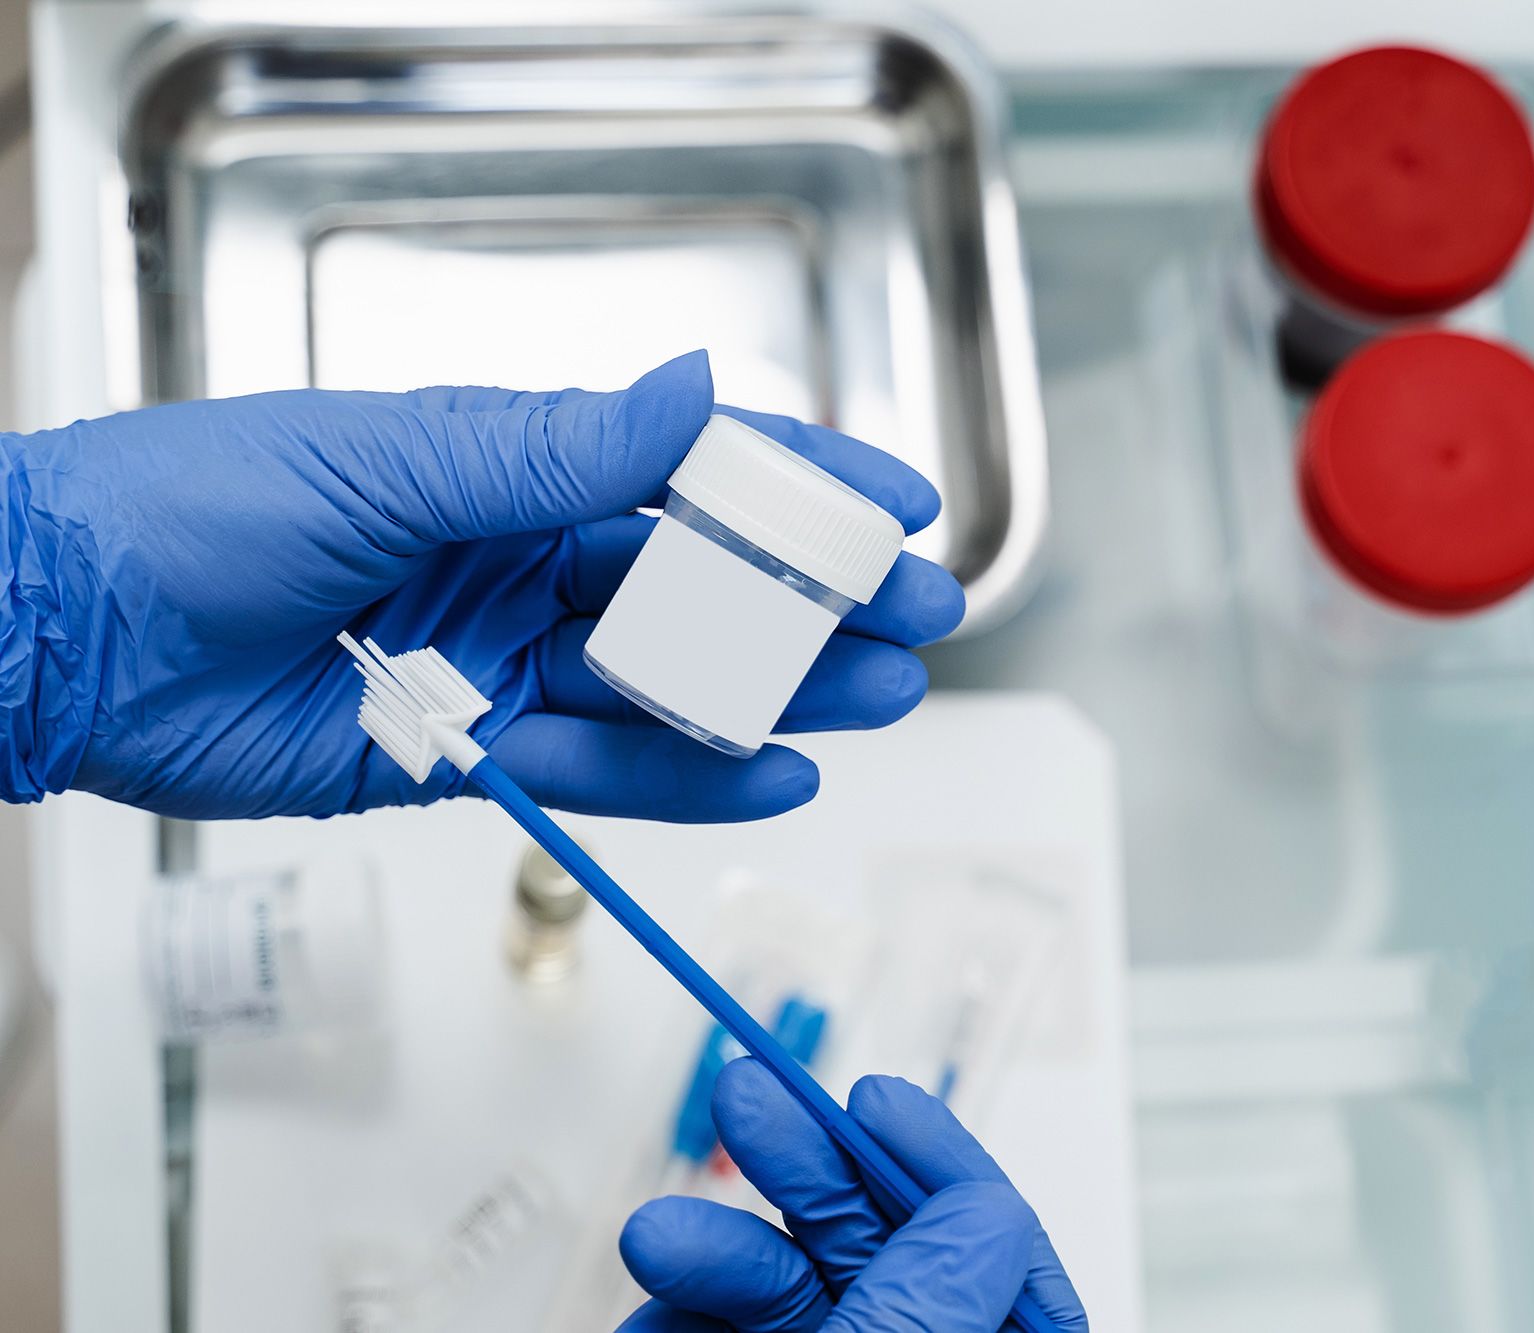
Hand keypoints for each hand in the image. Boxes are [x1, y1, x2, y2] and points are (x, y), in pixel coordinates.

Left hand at [0, 351, 962, 818]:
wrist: (67, 636)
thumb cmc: (198, 506)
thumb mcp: (390, 460)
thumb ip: (554, 450)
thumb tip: (692, 395)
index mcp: (514, 463)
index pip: (688, 468)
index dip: (801, 484)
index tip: (898, 504)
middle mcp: (525, 559)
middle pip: (705, 584)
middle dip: (816, 600)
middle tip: (916, 619)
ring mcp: (506, 660)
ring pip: (670, 685)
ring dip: (775, 695)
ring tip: (874, 703)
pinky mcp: (473, 755)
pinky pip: (600, 772)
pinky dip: (681, 780)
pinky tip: (766, 777)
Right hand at [617, 1061, 1087, 1331]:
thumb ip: (929, 1306)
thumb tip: (988, 1215)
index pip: (1003, 1261)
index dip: (941, 1167)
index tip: (875, 1103)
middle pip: (884, 1256)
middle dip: (809, 1175)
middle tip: (747, 1101)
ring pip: (790, 1293)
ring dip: (717, 1248)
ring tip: (656, 1237)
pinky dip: (684, 1315)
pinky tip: (648, 1314)